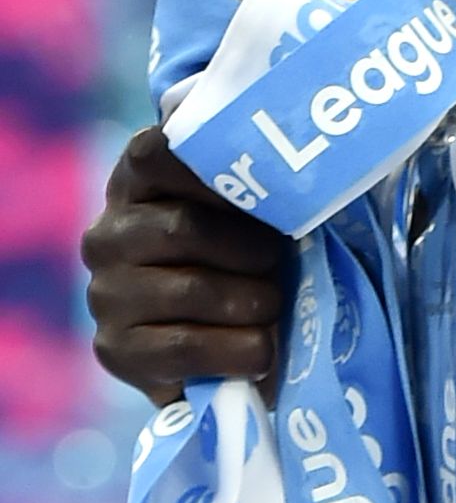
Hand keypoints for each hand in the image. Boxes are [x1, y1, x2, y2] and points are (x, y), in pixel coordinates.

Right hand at [82, 126, 291, 403]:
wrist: (222, 349)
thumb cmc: (248, 260)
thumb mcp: (253, 214)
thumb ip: (256, 185)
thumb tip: (303, 175)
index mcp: (138, 185)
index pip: (154, 152)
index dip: (210, 166)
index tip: (262, 188)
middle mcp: (108, 235)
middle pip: (184, 228)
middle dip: (251, 250)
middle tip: (278, 263)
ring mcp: (105, 294)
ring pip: (191, 290)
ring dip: (254, 302)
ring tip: (272, 306)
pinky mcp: (115, 350)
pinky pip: (185, 347)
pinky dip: (240, 349)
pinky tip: (261, 348)